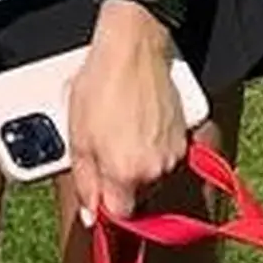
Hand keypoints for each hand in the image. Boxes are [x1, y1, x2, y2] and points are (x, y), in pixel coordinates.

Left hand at [64, 5, 191, 225]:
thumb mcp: (78, 137)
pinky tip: (137, 124)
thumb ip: (85, 182)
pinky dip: (152, 147)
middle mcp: (156, 170)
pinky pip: (166, 155)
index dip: (105, 205)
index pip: (120, 215)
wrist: (133, 47)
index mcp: (126, 174)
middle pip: (137, 196)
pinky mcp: (185, 135)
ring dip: (137, 165)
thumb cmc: (101, 85)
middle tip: (103, 151)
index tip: (97, 193)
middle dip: (120, 183)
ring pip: (152, 176)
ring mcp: (174, 153)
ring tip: (120, 131)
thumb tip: (92, 215)